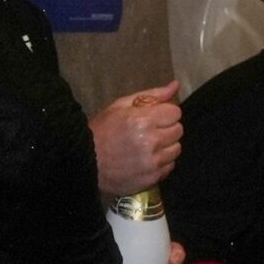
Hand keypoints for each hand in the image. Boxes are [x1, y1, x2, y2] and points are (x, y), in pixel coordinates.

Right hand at [90, 80, 181, 196]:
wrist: (84, 161)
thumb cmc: (102, 129)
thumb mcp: (120, 106)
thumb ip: (151, 95)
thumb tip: (176, 85)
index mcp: (143, 120)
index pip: (175, 112)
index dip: (164, 113)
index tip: (152, 117)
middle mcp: (151, 141)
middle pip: (178, 130)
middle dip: (166, 128)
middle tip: (149, 131)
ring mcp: (153, 162)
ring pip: (176, 149)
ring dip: (165, 146)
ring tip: (147, 146)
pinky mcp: (152, 178)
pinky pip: (170, 166)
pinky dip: (161, 161)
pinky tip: (145, 159)